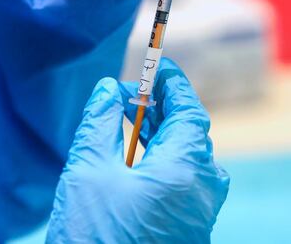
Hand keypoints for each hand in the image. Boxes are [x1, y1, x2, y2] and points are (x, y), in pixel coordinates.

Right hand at [46, 59, 228, 242]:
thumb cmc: (93, 235)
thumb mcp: (88, 169)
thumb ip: (101, 121)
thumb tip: (111, 89)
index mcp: (185, 171)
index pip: (189, 110)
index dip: (172, 83)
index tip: (155, 63)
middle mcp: (202, 191)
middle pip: (190, 134)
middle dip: (160, 108)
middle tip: (129, 93)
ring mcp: (199, 215)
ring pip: (186, 160)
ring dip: (159, 135)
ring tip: (126, 122)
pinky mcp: (188, 231)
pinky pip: (183, 183)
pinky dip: (161, 161)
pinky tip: (131, 160)